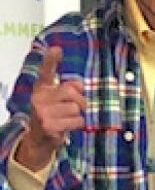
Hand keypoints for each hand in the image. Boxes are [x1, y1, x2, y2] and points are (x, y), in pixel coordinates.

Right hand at [17, 46, 85, 171]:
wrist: (39, 140)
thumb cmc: (54, 115)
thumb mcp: (58, 100)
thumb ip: (69, 89)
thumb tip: (79, 84)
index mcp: (42, 89)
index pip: (46, 72)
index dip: (51, 60)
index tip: (56, 49)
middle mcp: (39, 98)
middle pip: (71, 91)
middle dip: (80, 100)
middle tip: (78, 108)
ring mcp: (42, 112)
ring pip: (75, 108)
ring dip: (78, 115)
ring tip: (68, 119)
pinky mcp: (49, 125)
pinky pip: (77, 120)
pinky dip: (78, 125)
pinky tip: (67, 127)